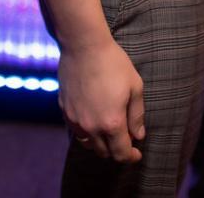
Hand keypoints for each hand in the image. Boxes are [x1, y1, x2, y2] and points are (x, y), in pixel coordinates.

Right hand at [58, 35, 144, 160]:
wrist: (84, 46)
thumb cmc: (113, 63)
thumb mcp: (135, 86)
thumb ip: (137, 115)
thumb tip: (138, 136)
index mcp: (112, 123)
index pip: (121, 153)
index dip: (130, 157)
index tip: (136, 153)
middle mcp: (91, 127)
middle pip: (104, 152)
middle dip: (116, 149)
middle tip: (125, 138)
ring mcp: (75, 120)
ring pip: (88, 144)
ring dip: (100, 143)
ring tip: (109, 129)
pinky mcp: (64, 111)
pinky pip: (77, 131)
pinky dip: (87, 132)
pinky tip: (94, 119)